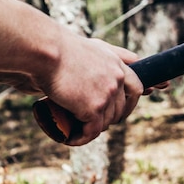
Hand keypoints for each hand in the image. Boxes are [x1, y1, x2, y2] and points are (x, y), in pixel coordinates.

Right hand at [31, 29, 143, 145]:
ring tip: (77, 130)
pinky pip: (92, 131)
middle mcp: (117, 80)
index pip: (136, 88)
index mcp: (118, 65)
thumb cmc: (62, 47)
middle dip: (109, 118)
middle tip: (92, 122)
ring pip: (105, 122)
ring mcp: (107, 94)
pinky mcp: (93, 108)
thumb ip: (113, 52)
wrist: (47, 51)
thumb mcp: (95, 45)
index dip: (130, 102)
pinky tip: (71, 138)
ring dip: (92, 129)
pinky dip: (81, 138)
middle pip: (120, 108)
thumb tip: (127, 62)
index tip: (121, 110)